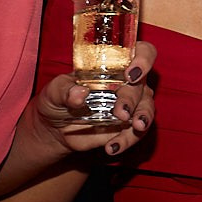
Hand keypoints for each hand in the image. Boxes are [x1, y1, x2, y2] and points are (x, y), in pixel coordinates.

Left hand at [35, 40, 157, 157]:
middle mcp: (128, 83)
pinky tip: (111, 148)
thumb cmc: (55, 101)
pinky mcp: (128, 126)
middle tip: (120, 112)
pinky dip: (127, 140)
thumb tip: (80, 93)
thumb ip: (64, 89)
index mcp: (114, 66)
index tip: (132, 74)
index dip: (144, 59)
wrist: (54, 129)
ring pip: (147, 108)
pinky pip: (137, 133)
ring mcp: (131, 105)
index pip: (142, 53)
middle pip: (142, 85)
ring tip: (134, 128)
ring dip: (143, 118)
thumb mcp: (53, 91)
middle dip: (132, 99)